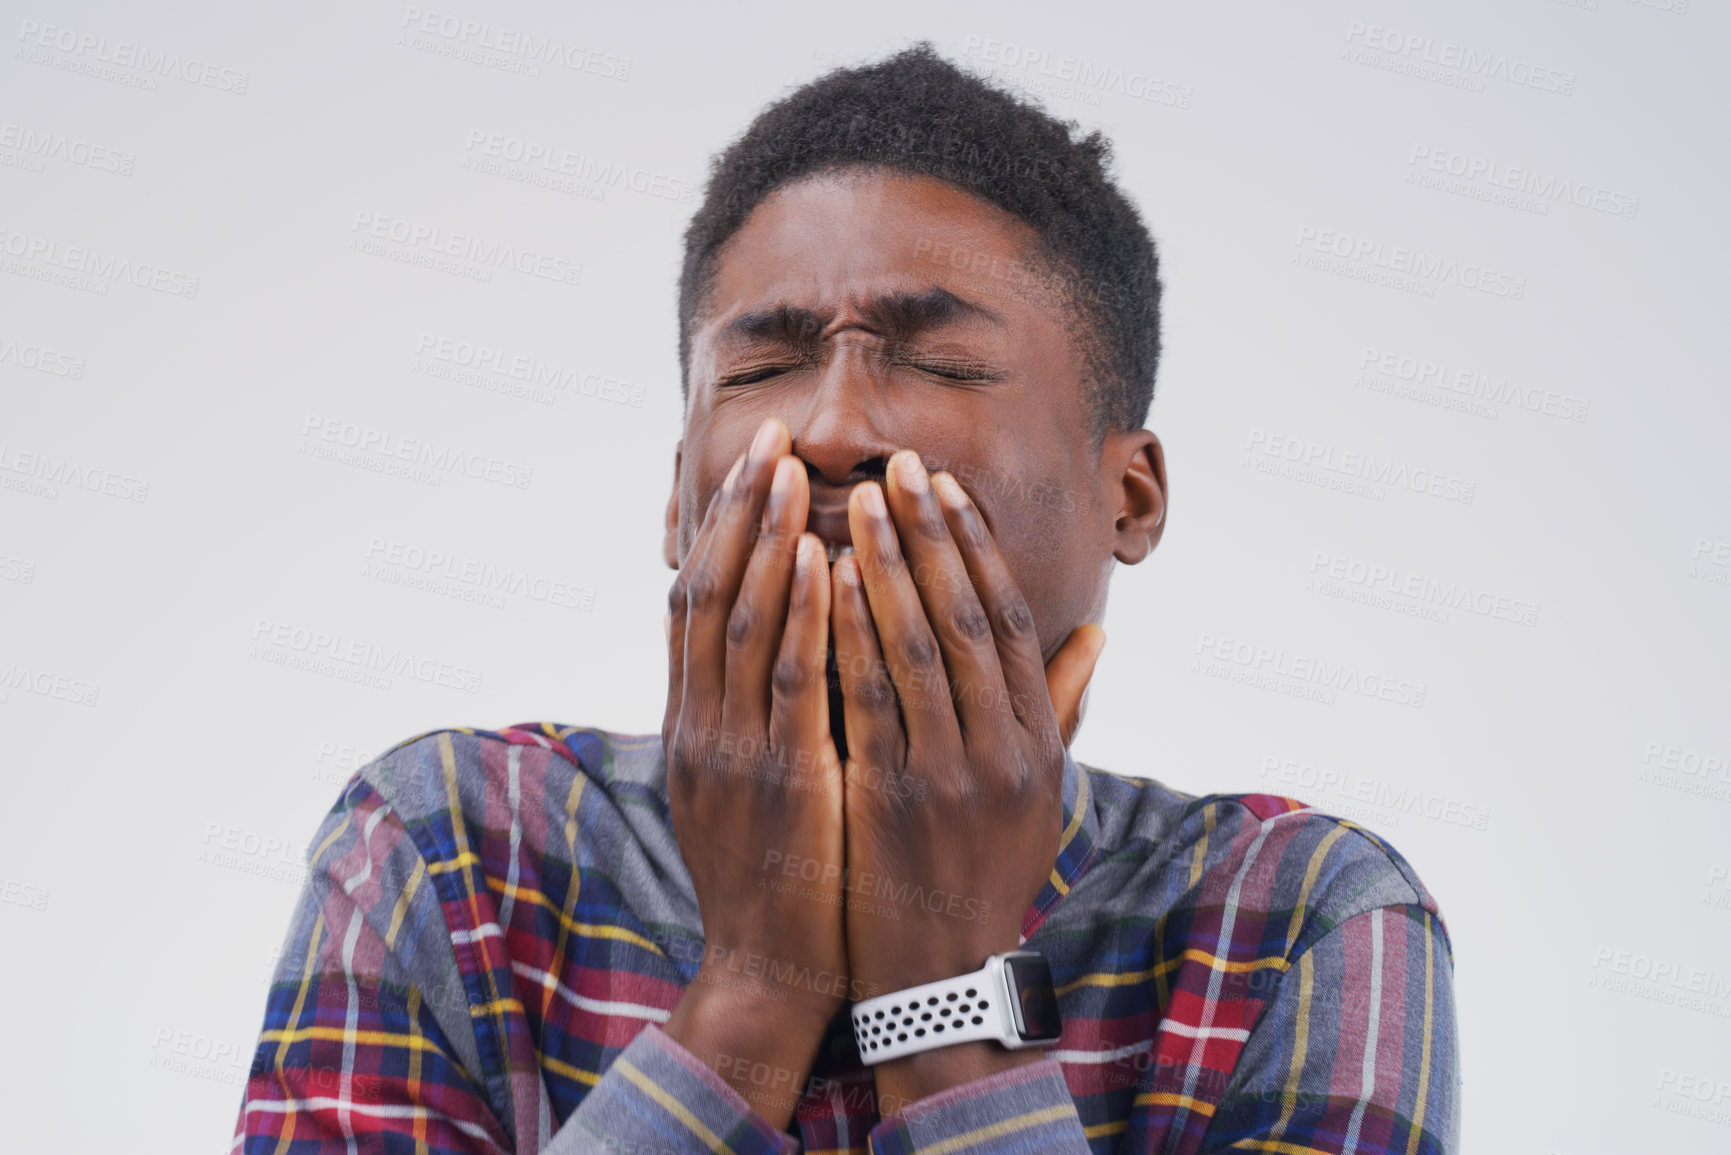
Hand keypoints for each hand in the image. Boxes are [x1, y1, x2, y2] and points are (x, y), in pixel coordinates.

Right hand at [660, 417, 846, 1126]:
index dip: (718, 530)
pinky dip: (796, 614)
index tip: (748, 465)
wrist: (767, 970)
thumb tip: (782, 652)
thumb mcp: (750, 788)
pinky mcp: (776, 778)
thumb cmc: (777, 877)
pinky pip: (784, 681)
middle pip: (706, 592)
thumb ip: (755, 718)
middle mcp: (700, 724)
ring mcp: (730, 749)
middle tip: (767, 435)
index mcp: (695, 723)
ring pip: (737, 621)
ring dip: (763, 539)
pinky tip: (816, 559)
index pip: (693, 603)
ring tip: (789, 468)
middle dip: (736, 510)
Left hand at [830, 449, 1104, 1104]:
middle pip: (968, 618)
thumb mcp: (1042, 796)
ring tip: (861, 503)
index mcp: (1036, 743)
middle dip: (932, 535)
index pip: (1012, 622)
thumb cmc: (984, 874)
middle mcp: (1003, 750)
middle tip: (900, 466)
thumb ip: (1064, 710)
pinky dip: (849, 635)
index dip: (978, 549)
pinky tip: (824, 584)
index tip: (947, 488)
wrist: (941, 978)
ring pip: (919, 648)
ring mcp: (949, 775)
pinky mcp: (892, 800)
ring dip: (888, 568)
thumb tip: (1101, 635)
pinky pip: (869, 701)